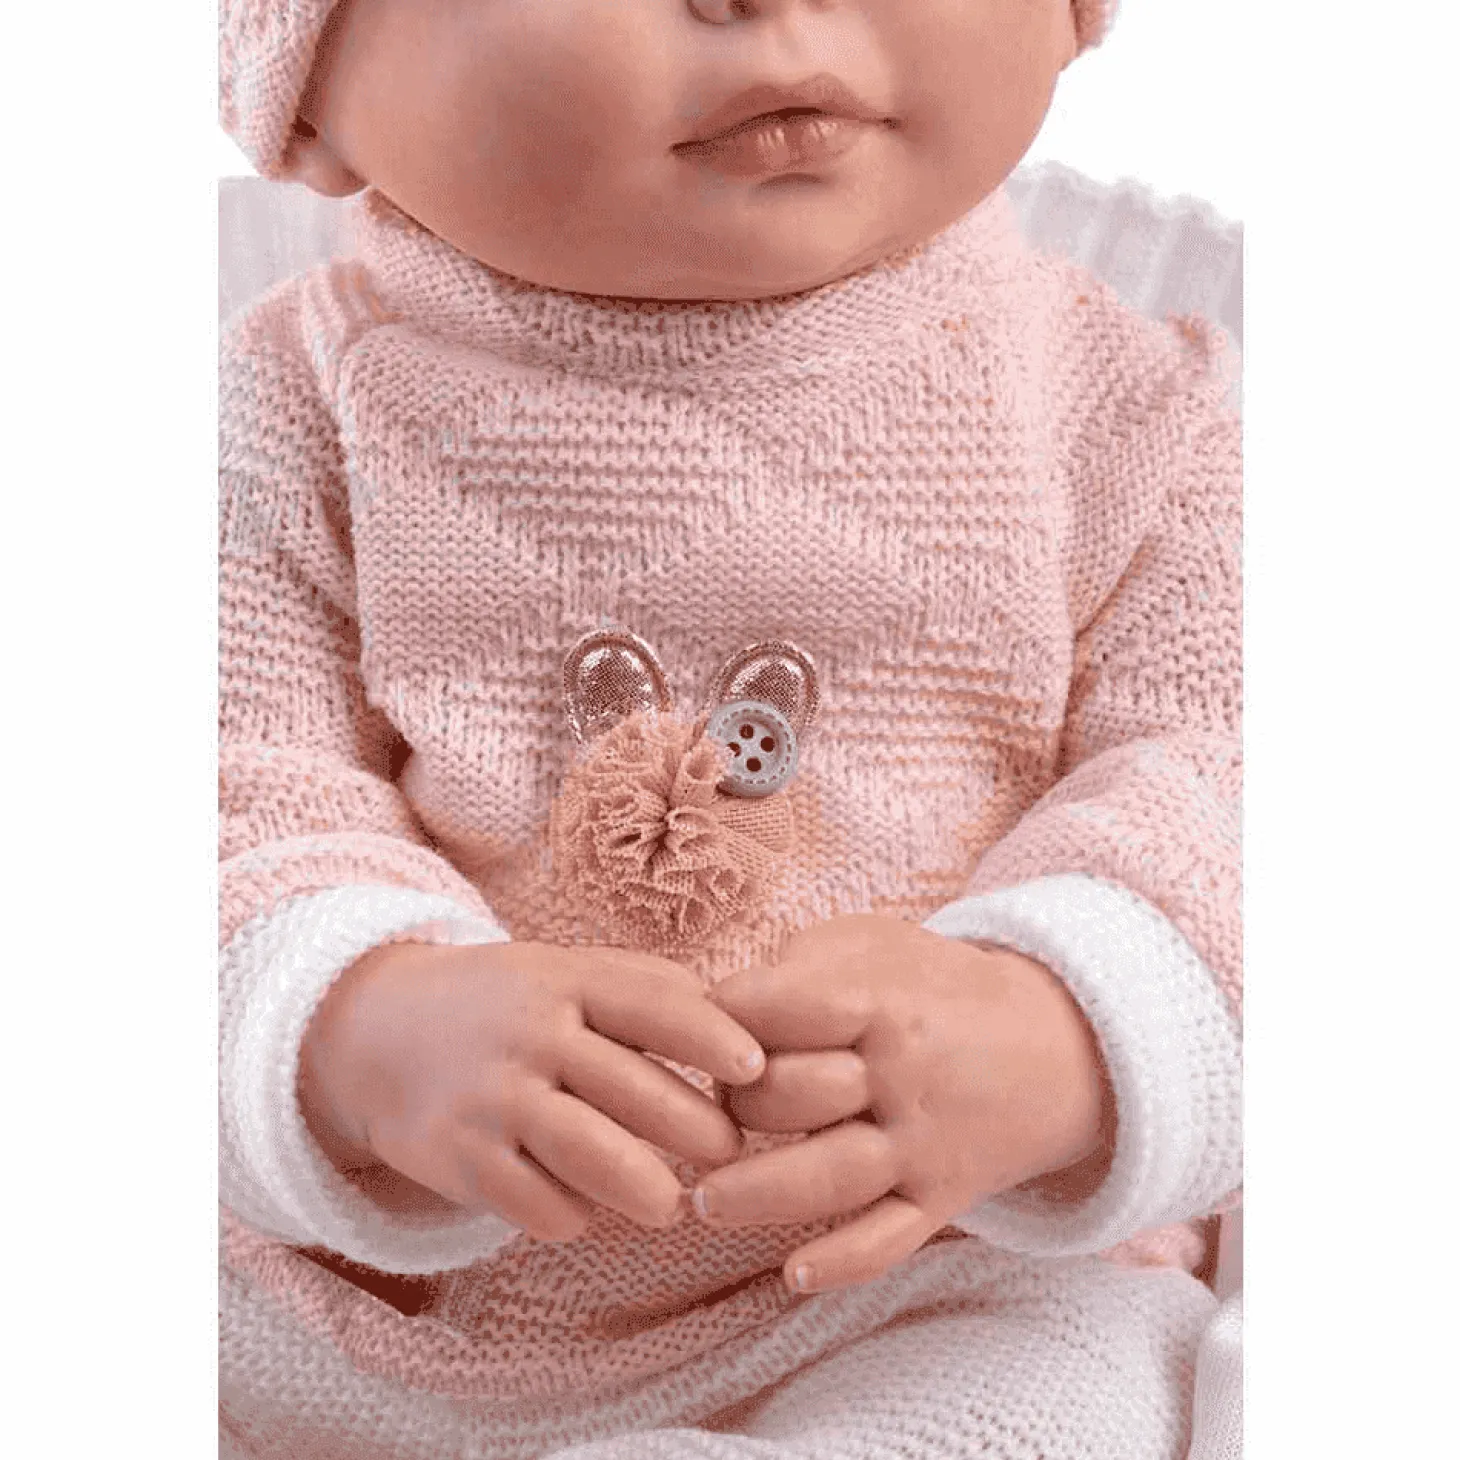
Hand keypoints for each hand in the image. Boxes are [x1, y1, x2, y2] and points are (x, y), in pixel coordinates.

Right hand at [297, 940, 765, 1239]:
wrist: (380, 1030)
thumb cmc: (512, 1007)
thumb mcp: (569, 973)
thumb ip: (647, 990)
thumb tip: (744, 1021)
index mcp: (567, 981)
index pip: (650, 1004)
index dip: (708, 1036)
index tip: (756, 1066)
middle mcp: (531, 1035)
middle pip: (629, 1088)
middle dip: (694, 1127)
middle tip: (729, 1150)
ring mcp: (493, 1097)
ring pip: (587, 1152)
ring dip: (645, 1186)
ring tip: (672, 1202)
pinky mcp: (460, 1157)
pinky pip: (534, 1202)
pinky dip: (572, 1214)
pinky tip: (588, 1208)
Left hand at [694, 915, 1112, 1292]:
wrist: (1058, 1044)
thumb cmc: (935, 987)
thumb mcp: (874, 944)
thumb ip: (798, 967)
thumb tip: (717, 1009)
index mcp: (878, 1001)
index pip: (774, 1012)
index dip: (719, 1023)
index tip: (692, 1031)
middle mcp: (902, 1074)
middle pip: (793, 1095)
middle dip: (739, 1103)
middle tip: (705, 1112)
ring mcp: (925, 1142)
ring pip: (831, 1176)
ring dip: (759, 1194)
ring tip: (702, 1202)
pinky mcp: (944, 1195)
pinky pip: (890, 1240)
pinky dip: (843, 1263)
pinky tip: (792, 1274)